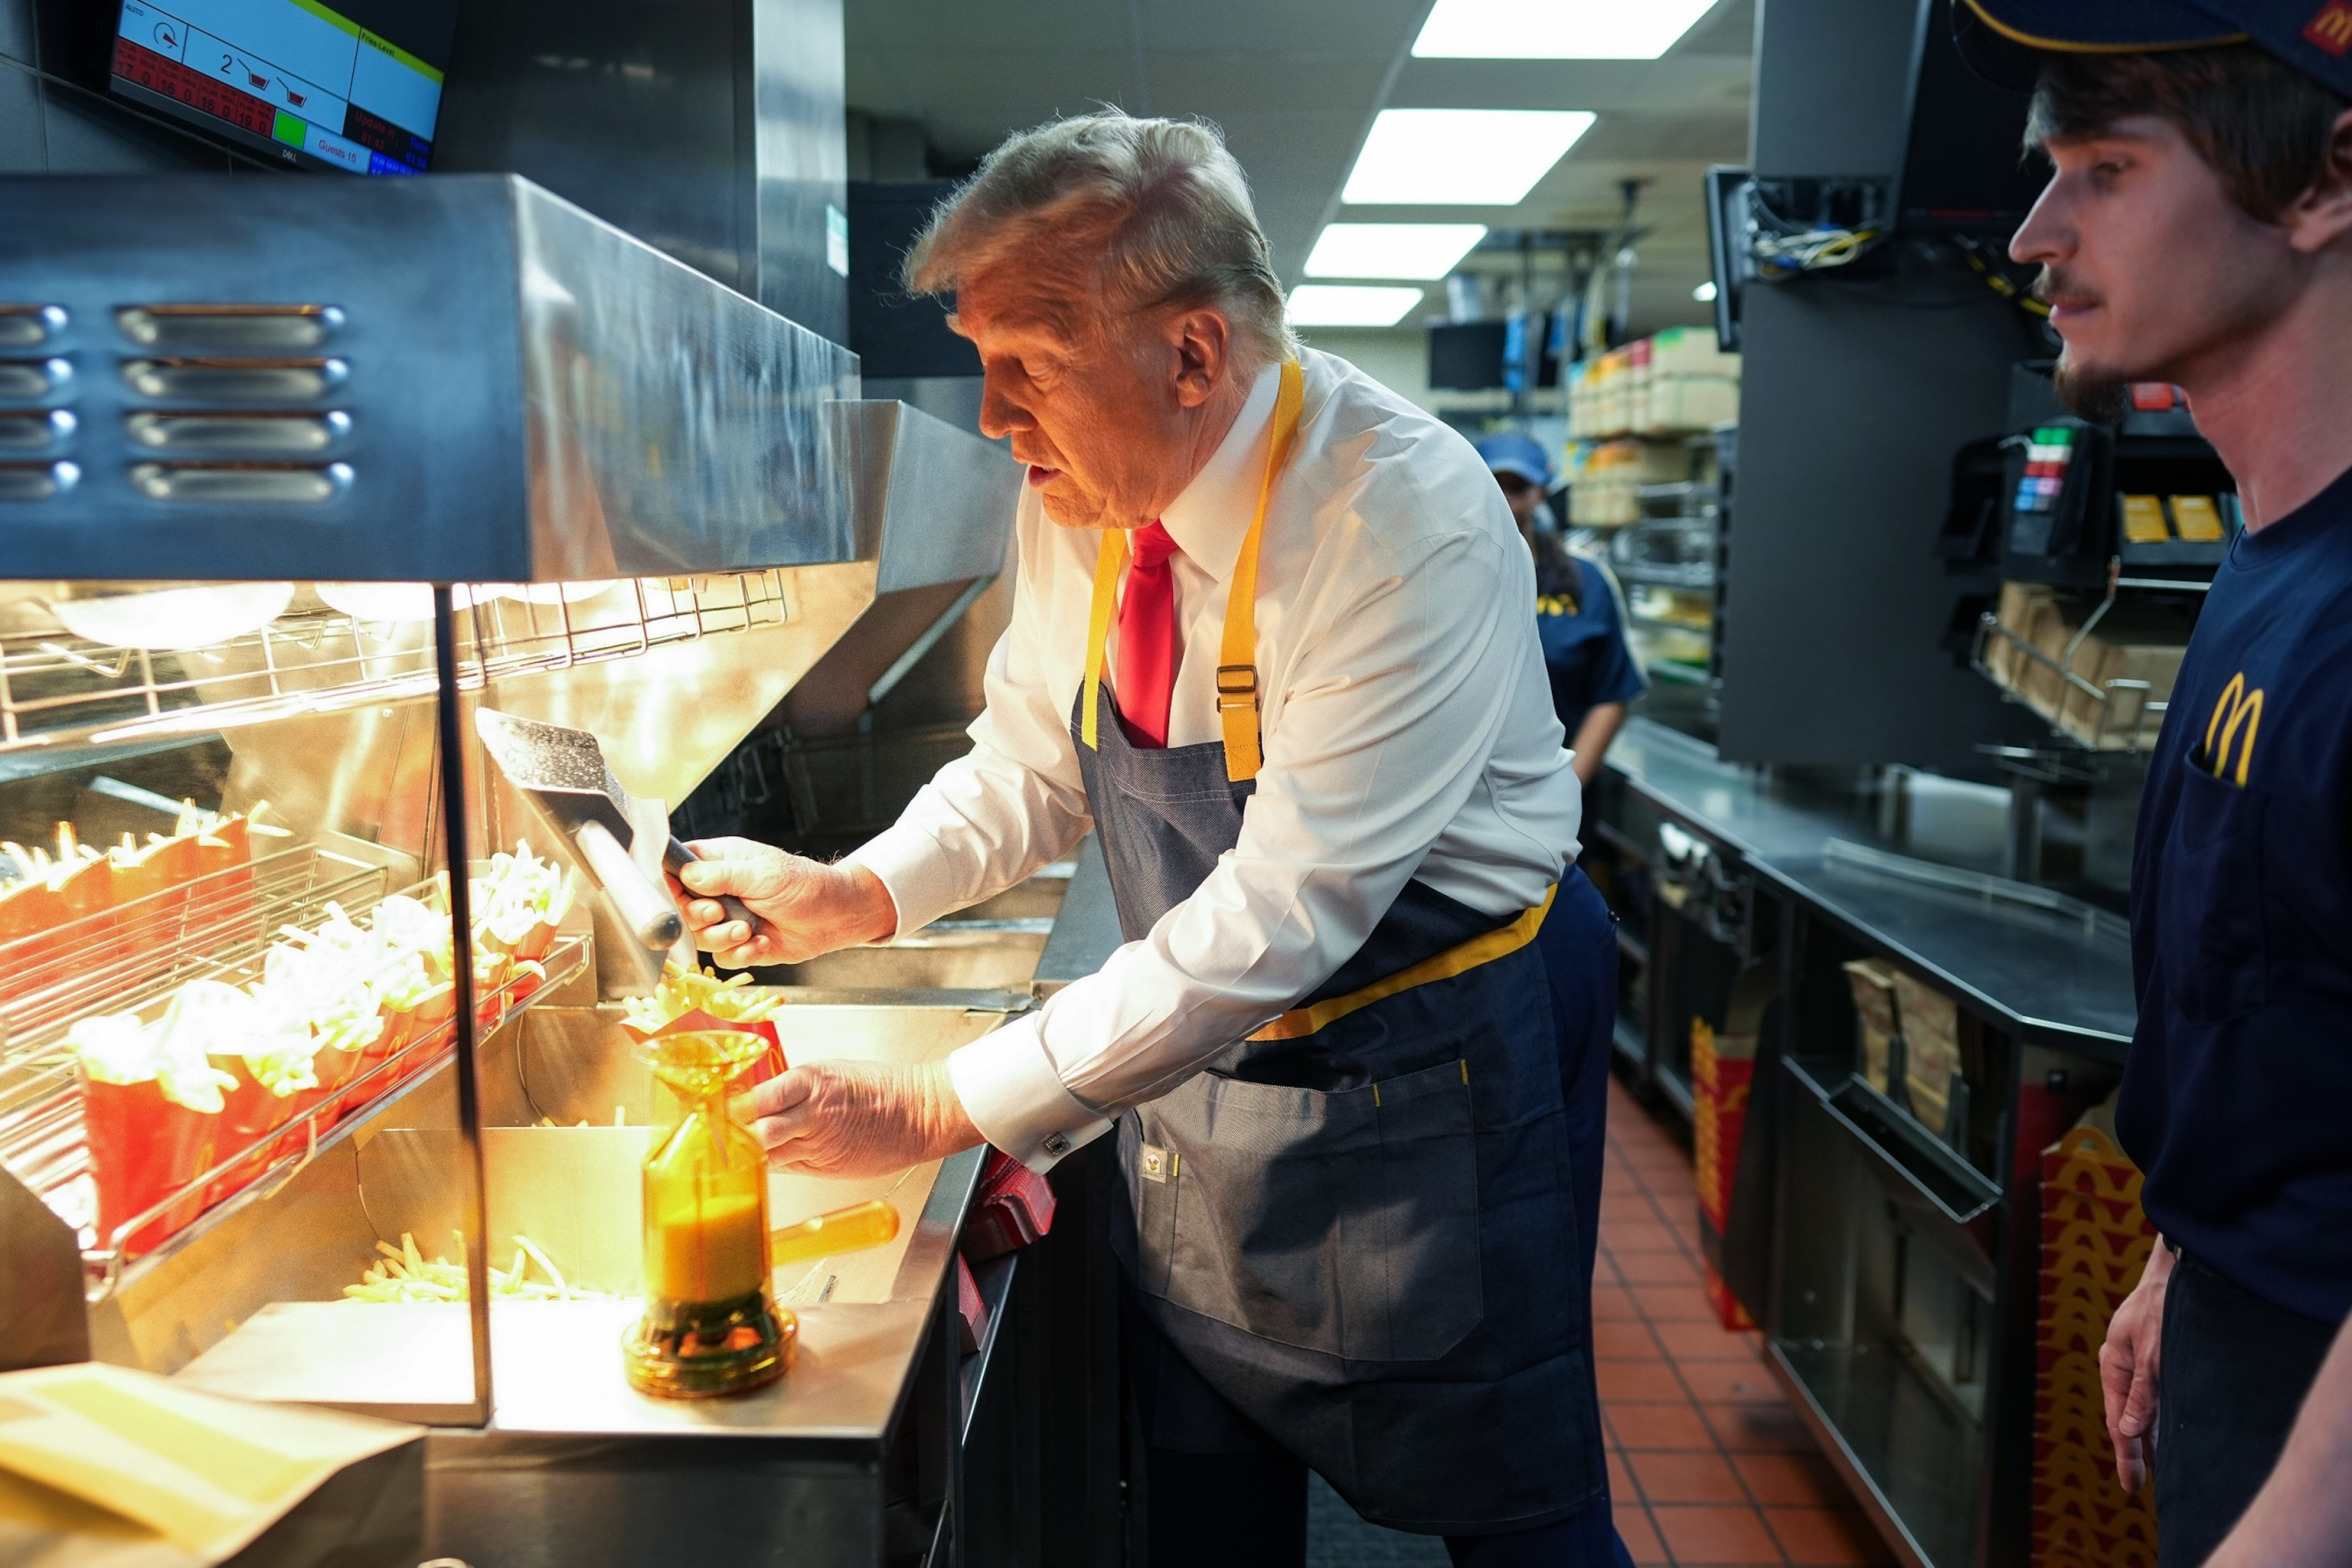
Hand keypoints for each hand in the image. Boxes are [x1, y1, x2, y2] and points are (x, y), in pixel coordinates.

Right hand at [671, 837, 896, 967]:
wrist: (836, 916)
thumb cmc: (806, 885)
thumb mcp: (764, 874)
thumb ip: (723, 875)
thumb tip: (688, 875)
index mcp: (720, 862)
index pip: (677, 869)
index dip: (671, 884)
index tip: (678, 895)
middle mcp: (719, 891)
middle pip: (681, 908)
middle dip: (697, 917)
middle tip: (719, 914)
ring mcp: (727, 918)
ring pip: (699, 936)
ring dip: (722, 937)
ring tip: (747, 929)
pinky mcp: (740, 943)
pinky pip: (723, 958)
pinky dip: (741, 954)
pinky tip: (762, 942)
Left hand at [730, 1058, 980, 1177]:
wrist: (919, 1113)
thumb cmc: (881, 1088)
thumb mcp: (831, 1073)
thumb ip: (793, 1090)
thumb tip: (756, 1102)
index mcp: (809, 1082)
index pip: (755, 1099)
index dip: (729, 1110)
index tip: (708, 1112)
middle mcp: (810, 1113)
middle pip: (756, 1132)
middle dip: (732, 1137)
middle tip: (712, 1138)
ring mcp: (819, 1142)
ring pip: (768, 1154)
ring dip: (748, 1155)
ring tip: (728, 1153)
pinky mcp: (827, 1165)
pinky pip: (788, 1166)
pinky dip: (772, 1164)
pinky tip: (760, 1162)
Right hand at [2101, 1239, 2174, 1491]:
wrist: (2177, 1271)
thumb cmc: (2163, 1306)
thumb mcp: (2153, 1351)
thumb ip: (2143, 1392)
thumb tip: (2131, 1430)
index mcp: (2113, 1365)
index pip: (2118, 1420)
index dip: (2126, 1455)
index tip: (2132, 1485)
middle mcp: (2123, 1367)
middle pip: (2127, 1417)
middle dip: (2135, 1450)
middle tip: (2140, 1484)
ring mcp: (2138, 1362)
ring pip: (2142, 1408)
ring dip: (2149, 1436)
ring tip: (2156, 1467)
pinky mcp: (2154, 1357)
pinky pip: (2154, 1395)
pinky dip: (2159, 1417)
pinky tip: (2167, 1431)